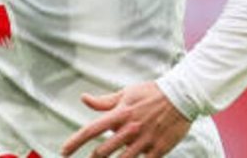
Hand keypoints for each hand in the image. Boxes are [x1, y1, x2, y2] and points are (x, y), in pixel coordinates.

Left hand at [61, 82, 191, 157]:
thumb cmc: (151, 94)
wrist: (182, 97)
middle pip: (103, 151)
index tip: (64, 151)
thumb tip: (84, 98)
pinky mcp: (158, 150)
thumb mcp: (126, 93)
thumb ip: (104, 101)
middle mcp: (130, 129)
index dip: (75, 142)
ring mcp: (144, 141)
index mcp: (120, 114)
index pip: (91, 130)